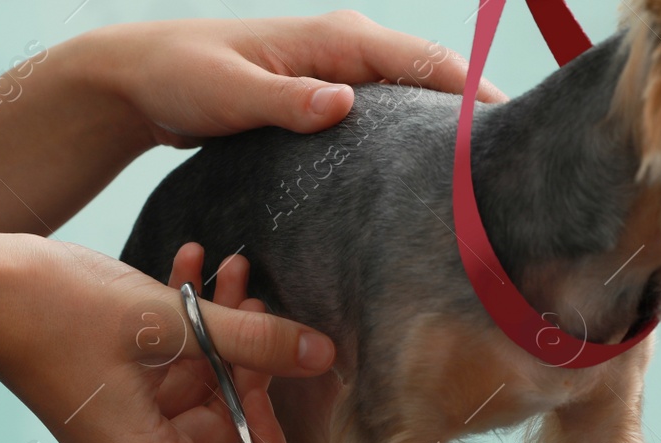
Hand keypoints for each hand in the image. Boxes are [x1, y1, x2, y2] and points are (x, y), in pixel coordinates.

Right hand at [0, 234, 329, 442]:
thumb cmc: (58, 306)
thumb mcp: (171, 320)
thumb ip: (253, 341)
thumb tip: (321, 354)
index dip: (268, 436)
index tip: (270, 378)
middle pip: (221, 430)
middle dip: (244, 359)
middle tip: (252, 297)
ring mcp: (117, 436)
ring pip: (196, 392)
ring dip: (216, 333)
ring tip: (228, 270)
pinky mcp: (106, 405)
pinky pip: (163, 378)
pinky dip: (182, 334)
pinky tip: (190, 270)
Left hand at [85, 10, 507, 148]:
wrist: (145, 76)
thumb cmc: (183, 77)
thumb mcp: (230, 92)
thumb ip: (286, 100)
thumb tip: (343, 102)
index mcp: (336, 39)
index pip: (427, 63)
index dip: (474, 95)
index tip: (510, 135)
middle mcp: (348, 49)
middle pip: (434, 80)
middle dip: (474, 119)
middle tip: (515, 174)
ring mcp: (340, 73)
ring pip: (414, 98)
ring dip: (447, 132)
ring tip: (486, 183)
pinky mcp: (328, 98)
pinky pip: (387, 114)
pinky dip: (412, 139)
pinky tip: (426, 179)